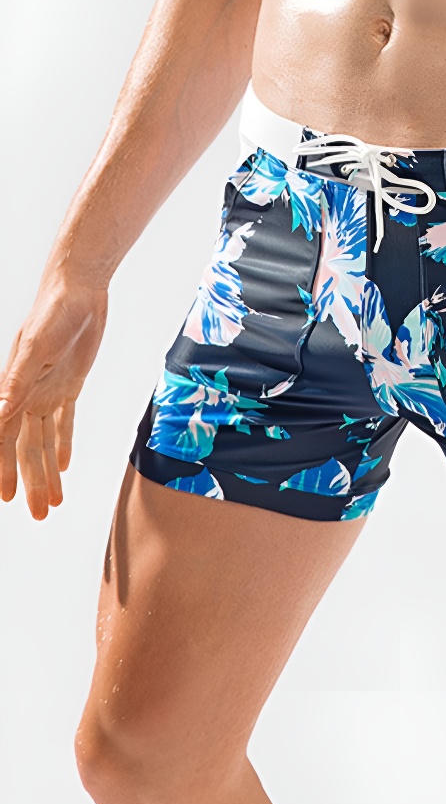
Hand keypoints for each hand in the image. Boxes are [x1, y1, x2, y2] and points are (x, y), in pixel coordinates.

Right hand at [0, 272, 107, 517]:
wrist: (78, 288)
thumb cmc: (53, 312)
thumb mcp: (35, 348)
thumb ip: (15, 383)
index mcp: (12, 389)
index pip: (4, 438)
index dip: (2, 469)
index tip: (5, 499)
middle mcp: (26, 395)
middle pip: (25, 448)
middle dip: (30, 482)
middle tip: (39, 515)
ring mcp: (47, 390)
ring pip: (44, 441)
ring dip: (48, 471)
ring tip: (54, 502)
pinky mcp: (69, 384)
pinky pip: (64, 422)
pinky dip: (64, 444)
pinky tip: (64, 466)